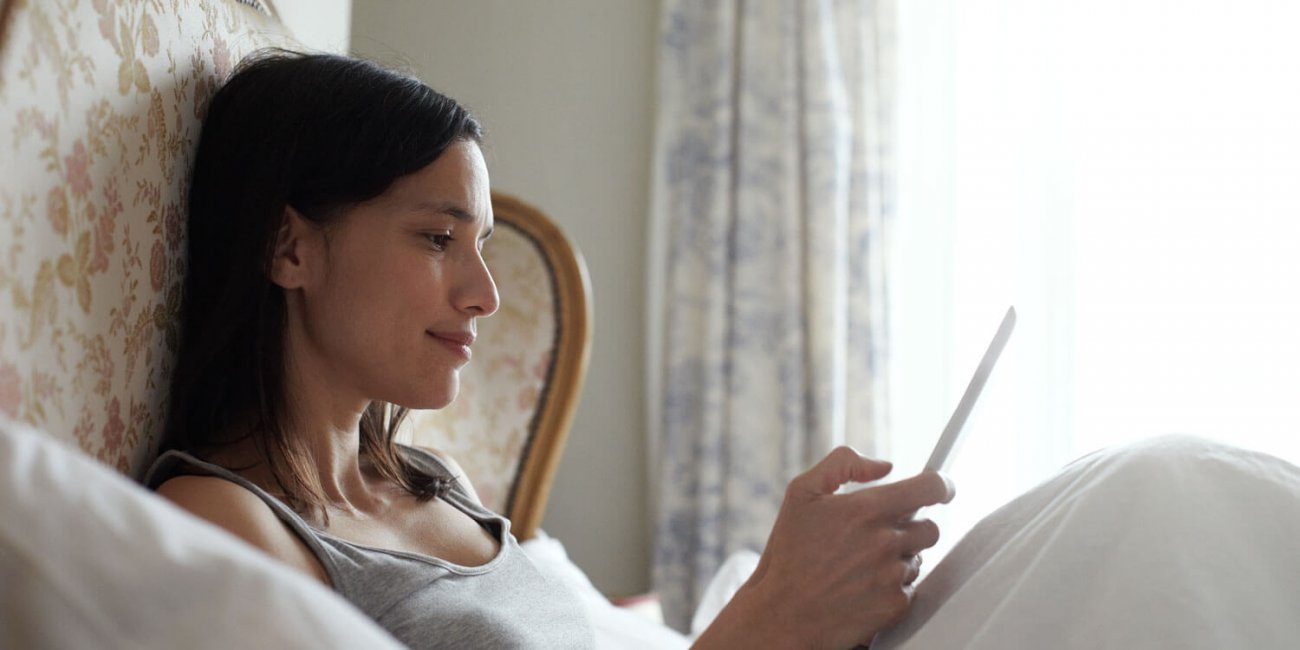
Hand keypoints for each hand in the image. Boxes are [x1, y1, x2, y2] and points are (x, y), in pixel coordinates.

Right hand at [695, 447, 953, 649]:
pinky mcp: (894, 605)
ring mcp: (892, 576)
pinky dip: (893, 586)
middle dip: (911, 527)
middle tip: (880, 534)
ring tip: (860, 565)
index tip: (941, 488)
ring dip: (899, 558)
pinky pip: (910, 588)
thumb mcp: (801, 494)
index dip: (942, 485)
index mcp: (867, 509)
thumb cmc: (788, 553)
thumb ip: (842, 464)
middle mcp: (885, 542)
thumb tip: (886, 466)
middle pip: (931, 527)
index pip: (931, 488)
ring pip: (918, 559)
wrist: (782, 614)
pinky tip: (863, 586)